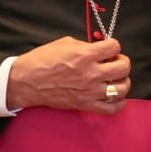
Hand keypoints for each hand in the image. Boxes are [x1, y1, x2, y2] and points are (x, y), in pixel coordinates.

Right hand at [6, 37, 131, 114]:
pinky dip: (119, 102)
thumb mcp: (64, 43)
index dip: (112, 45)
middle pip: (124, 67)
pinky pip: (113, 108)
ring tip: (114, 78)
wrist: (27, 81)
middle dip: (121, 61)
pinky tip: (114, 95)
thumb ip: (85, 45)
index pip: (114, 47)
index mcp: (84, 55)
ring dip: (122, 81)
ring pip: (122, 88)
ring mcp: (90, 91)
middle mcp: (90, 73)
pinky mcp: (86, 105)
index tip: (107, 48)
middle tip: (113, 61)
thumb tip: (99, 47)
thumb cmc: (42, 60)